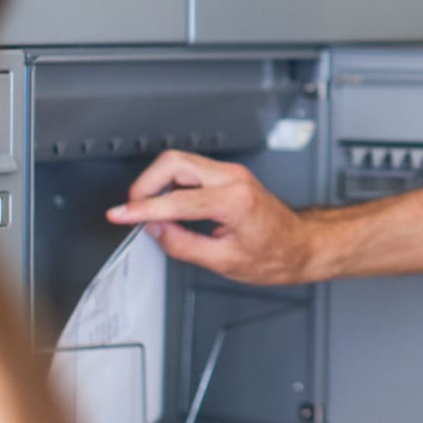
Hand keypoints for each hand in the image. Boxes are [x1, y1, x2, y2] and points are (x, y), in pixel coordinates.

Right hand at [105, 150, 317, 283]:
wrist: (302, 245)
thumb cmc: (275, 256)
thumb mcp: (225, 261)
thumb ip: (183, 244)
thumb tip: (154, 230)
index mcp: (234, 201)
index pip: (176, 200)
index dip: (142, 209)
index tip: (120, 214)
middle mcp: (233, 179)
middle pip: (173, 163)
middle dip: (145, 184)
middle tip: (132, 209)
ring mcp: (232, 173)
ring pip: (179, 161)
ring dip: (156, 182)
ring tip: (147, 209)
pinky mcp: (229, 175)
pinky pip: (190, 169)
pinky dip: (170, 182)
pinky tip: (166, 203)